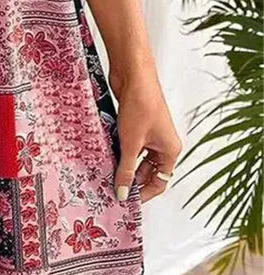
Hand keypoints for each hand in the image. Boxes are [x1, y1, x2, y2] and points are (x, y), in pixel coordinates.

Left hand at [108, 62, 182, 203]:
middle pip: (148, 171)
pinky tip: (105, 156)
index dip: (144, 193)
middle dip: (131, 180)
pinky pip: (128, 144)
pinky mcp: (135, 124)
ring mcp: (148, 133)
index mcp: (170, 150)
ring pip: (136, 158)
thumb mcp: (131, 142)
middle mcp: (162, 143)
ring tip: (105, 174)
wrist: (133, 73)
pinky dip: (118, 151)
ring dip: (122, 165)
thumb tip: (122, 192)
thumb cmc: (141, 104)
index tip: (126, 201)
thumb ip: (127, 169)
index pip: (160, 181)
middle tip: (112, 189)